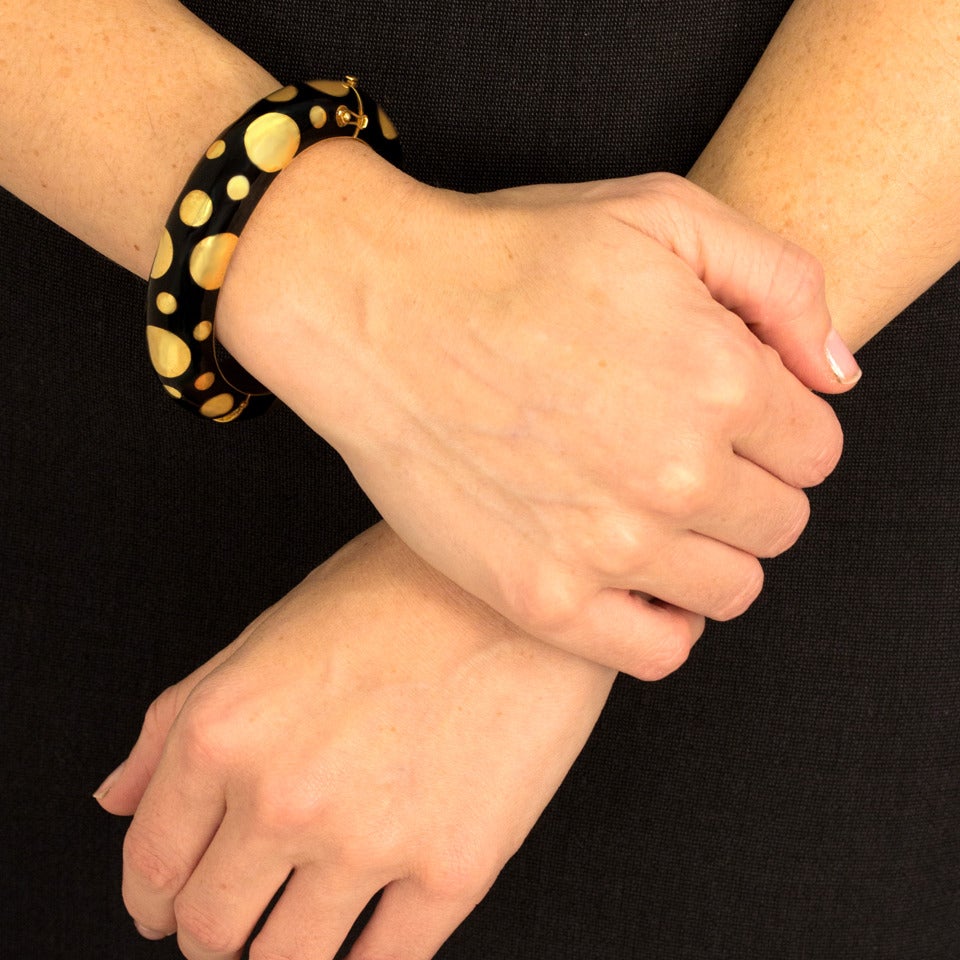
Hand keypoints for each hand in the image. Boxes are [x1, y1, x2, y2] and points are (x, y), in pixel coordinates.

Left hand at [95, 523, 614, 959]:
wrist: (518, 586)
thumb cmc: (401, 590)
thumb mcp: (266, 635)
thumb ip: (176, 725)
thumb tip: (119, 799)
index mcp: (224, 732)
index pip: (152, 866)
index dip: (153, 900)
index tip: (168, 906)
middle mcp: (284, 796)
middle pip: (211, 931)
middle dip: (212, 933)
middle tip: (236, 915)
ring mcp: (370, 840)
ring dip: (280, 952)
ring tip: (300, 921)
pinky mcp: (452, 869)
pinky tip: (363, 933)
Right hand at [217, 142, 855, 678]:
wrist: (377, 313)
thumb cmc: (509, 258)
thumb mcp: (662, 214)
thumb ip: (782, 284)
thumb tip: (839, 375)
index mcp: (719, 379)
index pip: (817, 449)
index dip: (779, 427)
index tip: (729, 414)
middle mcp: (675, 473)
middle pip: (780, 522)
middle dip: (749, 487)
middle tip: (684, 454)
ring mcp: (608, 547)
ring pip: (733, 589)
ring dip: (710, 552)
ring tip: (654, 510)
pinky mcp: (544, 597)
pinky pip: (658, 650)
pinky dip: (664, 622)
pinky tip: (633, 576)